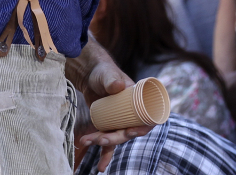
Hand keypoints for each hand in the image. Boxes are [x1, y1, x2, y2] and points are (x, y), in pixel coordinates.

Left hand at [67, 38, 153, 172]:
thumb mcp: (108, 74)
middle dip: (116, 138)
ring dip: (105, 143)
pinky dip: (105, 154)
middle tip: (101, 137)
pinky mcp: (109, 125)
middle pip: (128, 132)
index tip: (129, 132)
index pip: (147, 119)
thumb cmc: (103, 71)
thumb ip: (112, 79)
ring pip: (117, 138)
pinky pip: (109, 142)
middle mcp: (132, 114)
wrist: (89, 75)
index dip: (141, 129)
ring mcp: (120, 121)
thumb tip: (118, 86)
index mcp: (139, 102)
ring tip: (88, 141)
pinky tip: (100, 167)